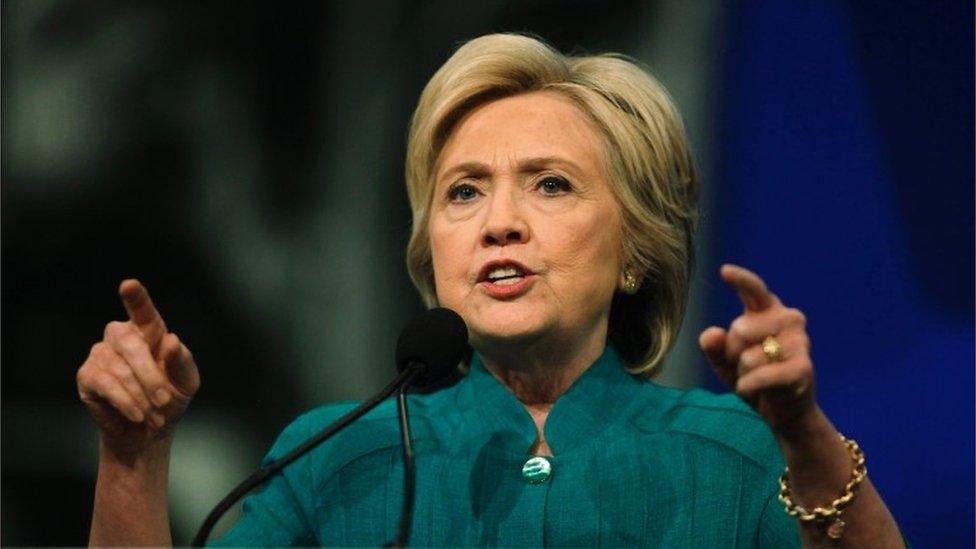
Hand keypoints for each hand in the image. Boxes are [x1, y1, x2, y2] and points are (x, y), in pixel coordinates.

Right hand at [77, 280, 199, 456]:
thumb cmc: (169, 397)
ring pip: (121, 370)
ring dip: (142, 395)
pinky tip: (137, 414)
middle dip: (152, 376)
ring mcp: (101, 353)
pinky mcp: (87, 375)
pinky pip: (106, 384)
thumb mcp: (186, 381)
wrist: (148, 429)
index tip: (129, 285)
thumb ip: (182, 361)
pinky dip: (126, 401)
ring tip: (155, 414)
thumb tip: (170, 340)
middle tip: (165, 400)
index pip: (142, 310)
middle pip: (132, 345)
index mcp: (148, 330)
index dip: (136, 297)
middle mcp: (121, 335)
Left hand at [699, 264, 816, 436]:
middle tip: (746, 365)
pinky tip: (754, 391)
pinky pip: (759, 375)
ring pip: (748, 356)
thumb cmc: (753, 377)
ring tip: (757, 378)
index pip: (754, 290)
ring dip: (743, 374)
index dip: (740, 279)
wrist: (784, 412)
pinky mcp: (803, 367)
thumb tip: (710, 334)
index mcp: (769, 310)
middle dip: (733, 352)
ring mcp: (800, 342)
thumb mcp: (725, 361)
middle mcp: (789, 319)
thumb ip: (714, 346)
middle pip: (740, 328)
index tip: (724, 271)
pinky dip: (748, 387)